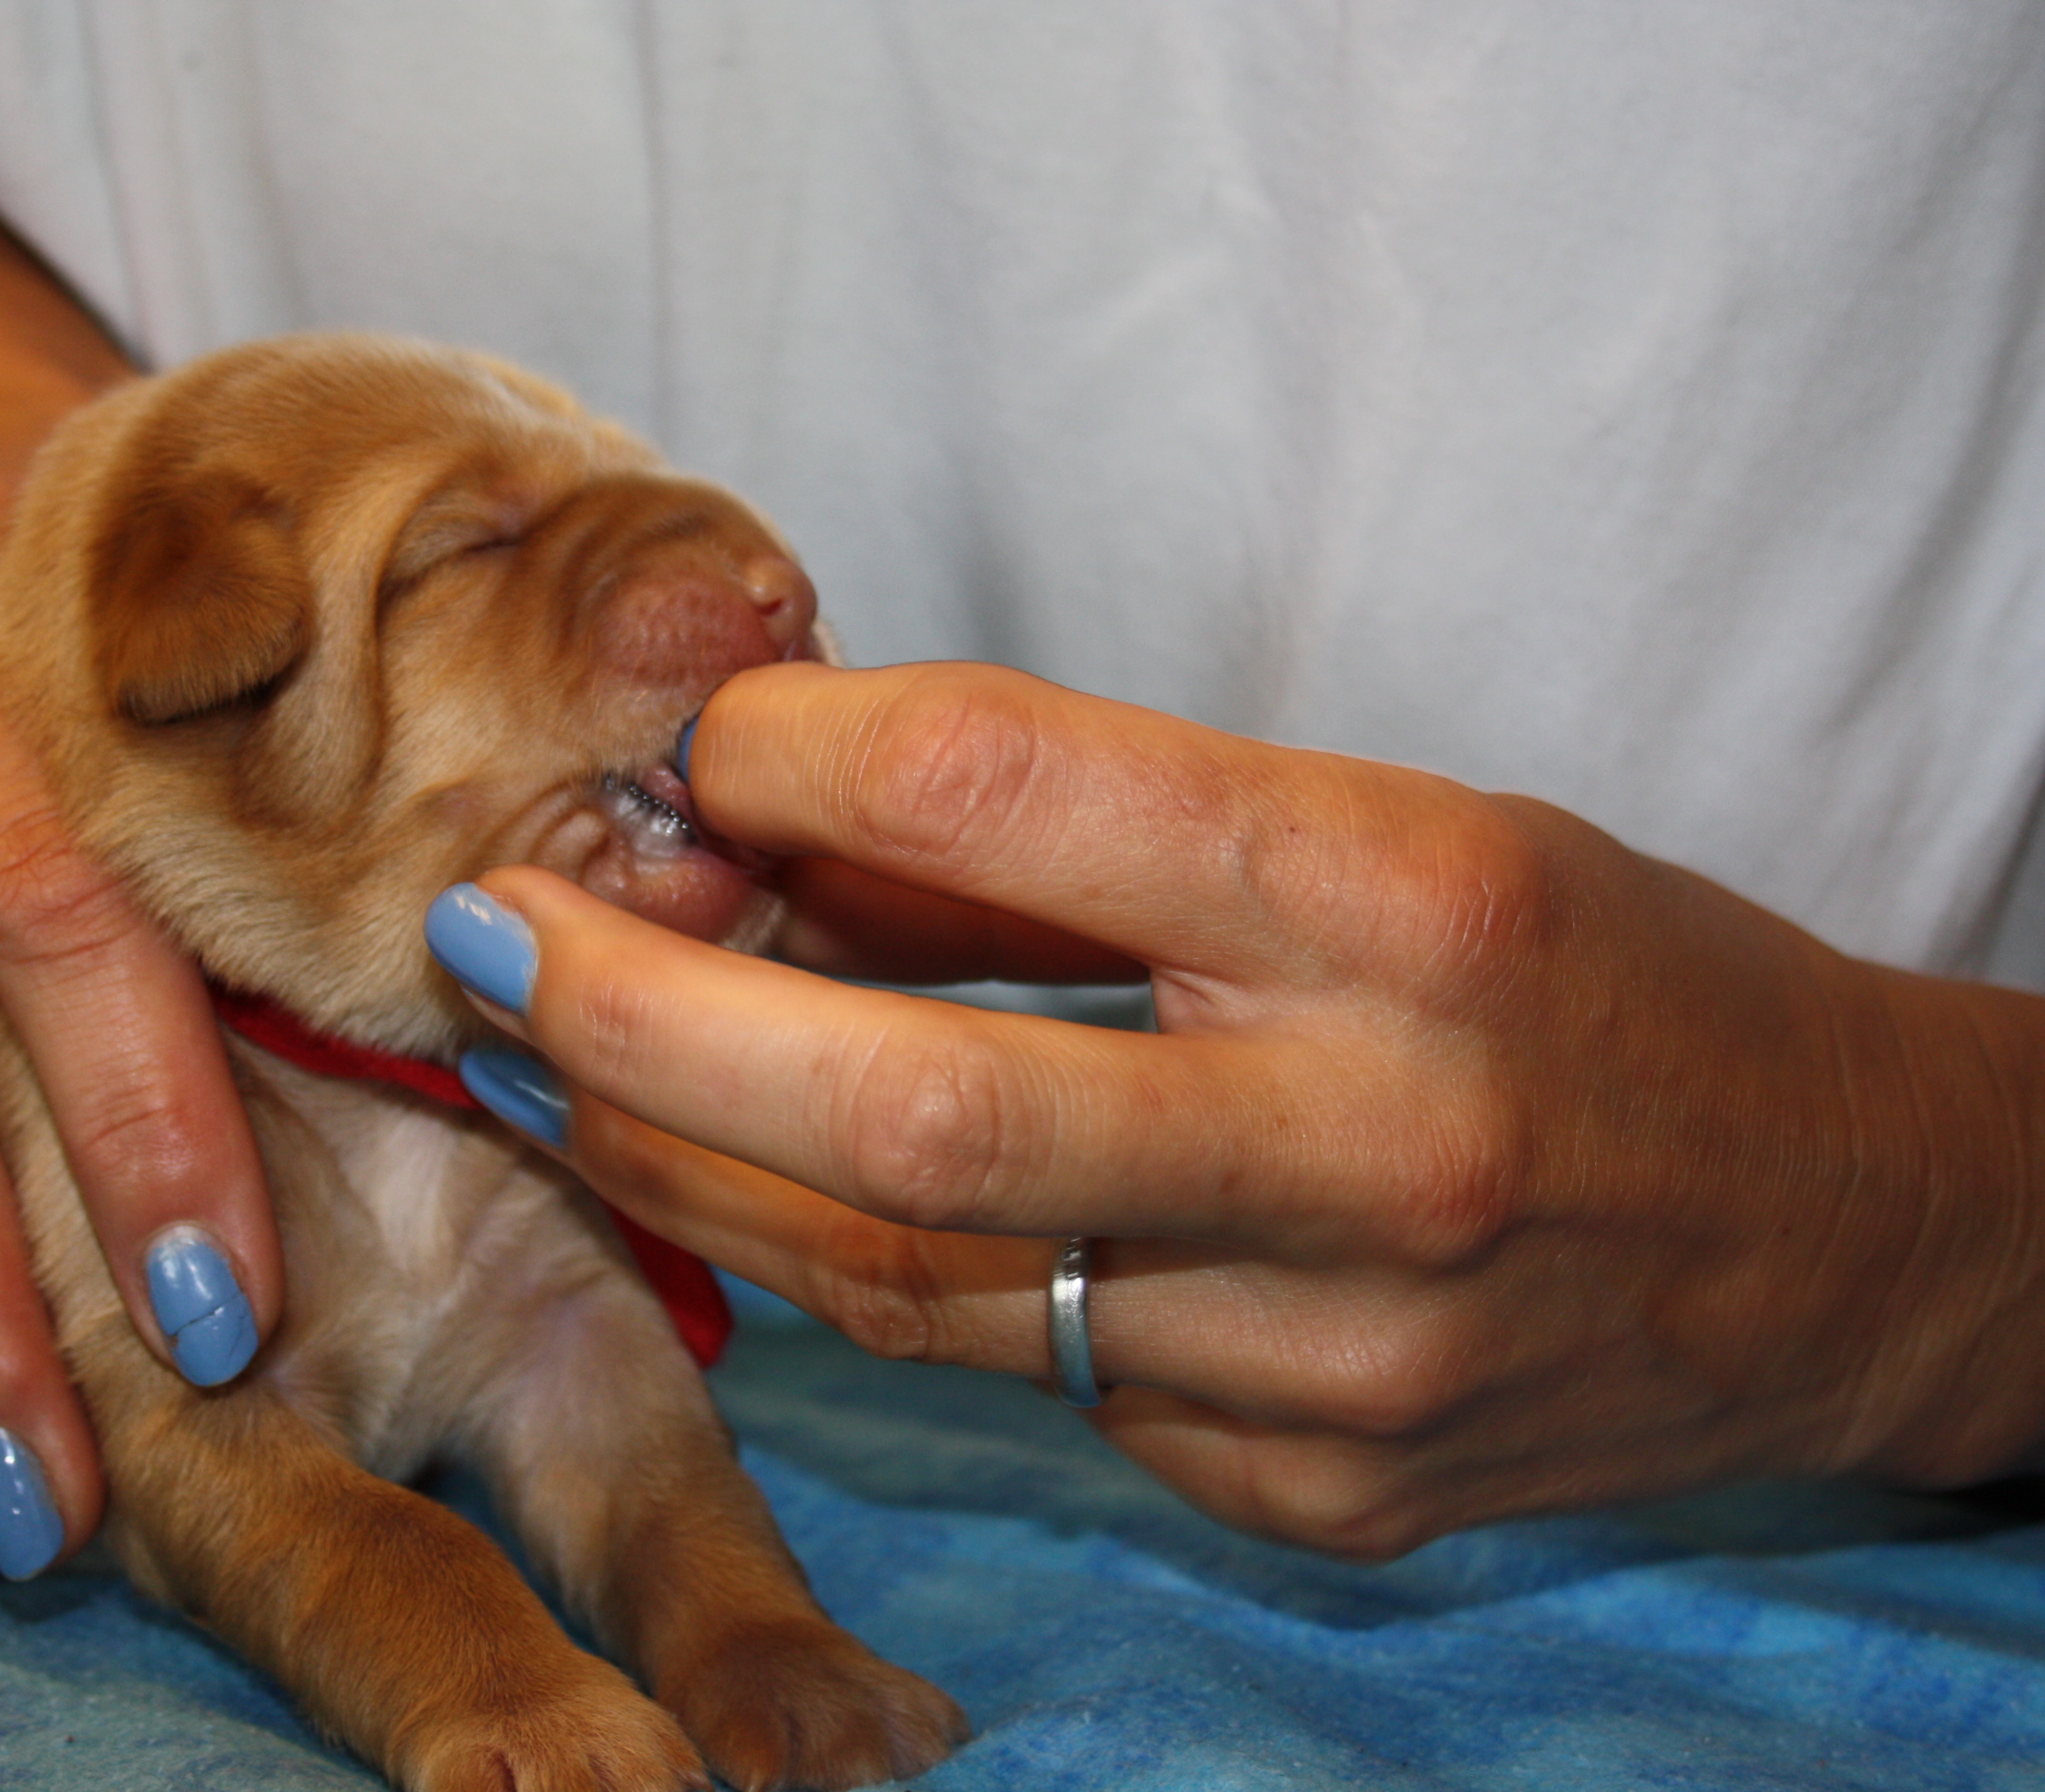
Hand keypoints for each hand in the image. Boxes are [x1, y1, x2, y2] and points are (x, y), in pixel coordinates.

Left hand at [440, 659, 2044, 1555]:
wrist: (1832, 1235)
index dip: (793, 755)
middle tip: (480, 936)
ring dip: (688, 1163)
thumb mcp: (1382, 825)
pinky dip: (855, 1270)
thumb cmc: (1592, 979)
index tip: (686, 746)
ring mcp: (1333, 1364)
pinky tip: (753, 1188)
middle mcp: (1371, 1148)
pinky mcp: (1301, 1497)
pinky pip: (1011, 1377)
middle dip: (642, 1017)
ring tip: (548, 1064)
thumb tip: (770, 810)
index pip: (1011, 794)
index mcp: (1410, 903)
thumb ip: (1081, 833)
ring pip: (911, 1282)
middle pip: (913, 1104)